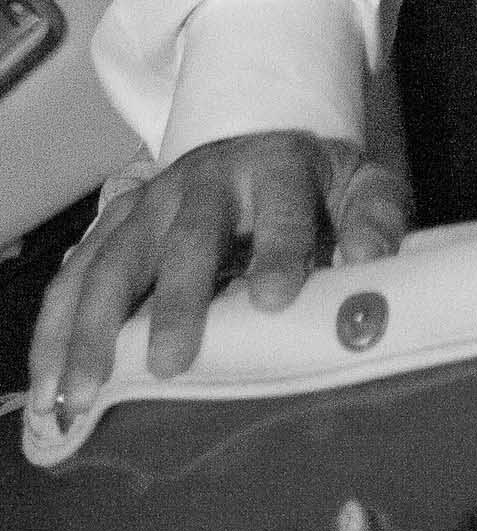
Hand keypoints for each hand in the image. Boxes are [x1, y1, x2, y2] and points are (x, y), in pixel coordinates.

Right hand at [27, 131, 409, 426]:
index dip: (280, 246)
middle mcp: (206, 179)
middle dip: (178, 298)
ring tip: (85, 392)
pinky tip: (47, 383)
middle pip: (189, 236)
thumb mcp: (360, 184)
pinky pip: (76, 275)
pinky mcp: (117, 225)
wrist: (259, 138)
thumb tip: (367, 262)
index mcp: (277, 165)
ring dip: (95, 327)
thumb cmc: (315, 185)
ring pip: (116, 260)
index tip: (277, 297)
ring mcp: (153, 202)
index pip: (282, 203)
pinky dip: (56, 328)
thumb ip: (375, 217)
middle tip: (172, 360)